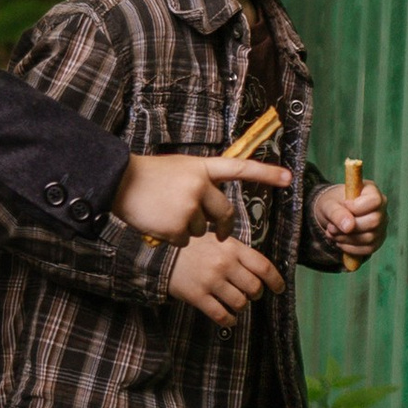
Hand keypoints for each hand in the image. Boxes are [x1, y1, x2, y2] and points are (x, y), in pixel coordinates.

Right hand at [115, 152, 290, 241]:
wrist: (118, 182)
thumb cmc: (148, 176)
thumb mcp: (180, 169)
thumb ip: (201, 182)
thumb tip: (216, 208)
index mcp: (202, 167)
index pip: (240, 169)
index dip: (265, 174)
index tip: (288, 179)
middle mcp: (200, 185)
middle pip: (224, 213)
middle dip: (222, 227)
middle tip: (219, 234)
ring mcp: (190, 206)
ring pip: (202, 230)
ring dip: (189, 228)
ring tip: (167, 214)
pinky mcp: (178, 226)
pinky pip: (186, 240)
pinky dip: (175, 238)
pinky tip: (160, 224)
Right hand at [168, 234, 284, 328]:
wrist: (161, 255)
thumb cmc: (194, 247)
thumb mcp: (218, 240)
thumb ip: (238, 253)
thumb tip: (261, 271)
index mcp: (232, 248)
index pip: (263, 266)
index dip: (275, 280)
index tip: (279, 289)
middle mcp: (224, 264)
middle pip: (254, 287)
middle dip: (256, 294)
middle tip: (250, 294)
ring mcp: (211, 281)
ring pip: (240, 303)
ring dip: (241, 307)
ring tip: (236, 303)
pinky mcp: (198, 296)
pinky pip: (222, 315)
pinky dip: (229, 321)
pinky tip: (229, 319)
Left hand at [312, 179, 385, 264]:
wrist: (332, 215)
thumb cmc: (332, 204)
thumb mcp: (329, 204)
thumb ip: (337, 212)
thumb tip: (349, 227)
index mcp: (372, 192)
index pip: (375, 201)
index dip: (357, 207)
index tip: (343, 206)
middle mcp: (381, 209)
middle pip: (374, 221)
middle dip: (349, 227)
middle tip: (331, 227)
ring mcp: (381, 226)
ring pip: (369, 238)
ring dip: (346, 238)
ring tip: (332, 233)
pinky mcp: (377, 241)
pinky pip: (367, 249)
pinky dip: (350, 248)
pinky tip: (339, 241)